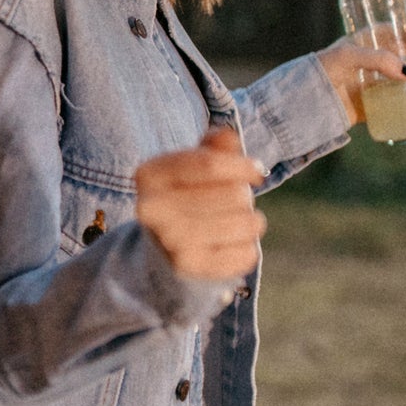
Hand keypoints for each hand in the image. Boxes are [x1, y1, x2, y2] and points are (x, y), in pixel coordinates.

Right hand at [133, 126, 267, 281]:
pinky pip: (246, 253)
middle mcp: (152, 208)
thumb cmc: (186, 195)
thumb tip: (226, 136)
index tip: (256, 171)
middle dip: (243, 196)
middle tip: (232, 204)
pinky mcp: (188, 268)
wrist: (162, 248)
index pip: (211, 164)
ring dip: (250, 222)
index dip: (243, 166)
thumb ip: (214, 146)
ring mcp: (168, 241)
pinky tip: (228, 246)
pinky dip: (246, 248)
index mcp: (149, 174)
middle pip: (234, 194)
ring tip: (233, 223)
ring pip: (246, 223)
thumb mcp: (193, 165)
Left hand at [317, 27, 405, 124]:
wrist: (303, 103)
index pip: (389, 33)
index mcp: (359, 46)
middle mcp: (366, 64)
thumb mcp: (347, 56)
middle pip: (400, 53)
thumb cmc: (321, 71)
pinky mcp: (367, 107)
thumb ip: (377, 59)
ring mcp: (368, 85)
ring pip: (400, 80)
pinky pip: (392, 105)